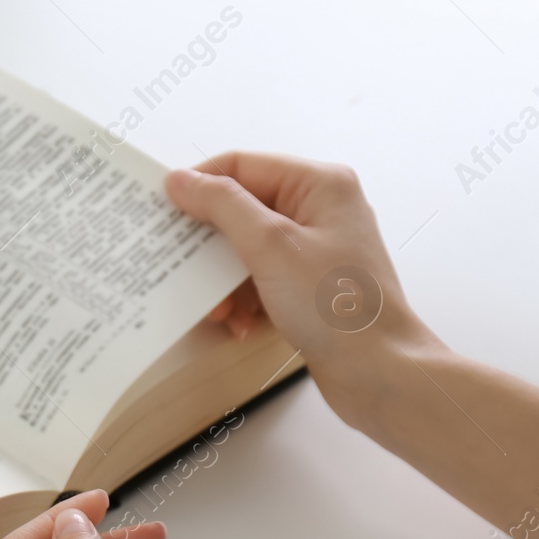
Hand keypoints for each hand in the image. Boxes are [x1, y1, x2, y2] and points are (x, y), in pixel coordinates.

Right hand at [165, 152, 440, 427]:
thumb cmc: (337, 307)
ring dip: (224, 280)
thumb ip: (223, 206)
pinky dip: (243, 299)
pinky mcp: (309, 283)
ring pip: (246, 248)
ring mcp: (315, 247)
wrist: (378, 372)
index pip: (241, 166)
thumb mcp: (271, 247)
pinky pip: (260, 278)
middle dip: (210, 244)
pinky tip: (241, 323)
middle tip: (182, 267)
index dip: (198, 185)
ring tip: (220, 309)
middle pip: (241, 209)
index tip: (161, 211)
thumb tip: (180, 179)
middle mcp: (319, 208)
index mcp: (319, 184)